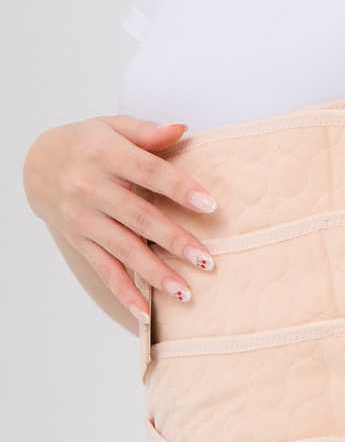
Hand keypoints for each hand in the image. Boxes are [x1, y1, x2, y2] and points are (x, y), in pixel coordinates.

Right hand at [23, 115, 218, 320]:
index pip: (149, 172)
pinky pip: (103, 270)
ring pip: (122, 249)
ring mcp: (83, 219)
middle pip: (138, 217)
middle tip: (207, 260)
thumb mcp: (112, 127)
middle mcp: (91, 188)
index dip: (180, 188)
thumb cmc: (88, 143)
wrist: (36, 163)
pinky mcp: (79, 241)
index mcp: (105, 155)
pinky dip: (124, 293)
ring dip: (155, 273)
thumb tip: (182, 129)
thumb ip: (147, 132)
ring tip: (185, 292)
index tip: (211, 205)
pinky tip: (145, 315)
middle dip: (174, 240)